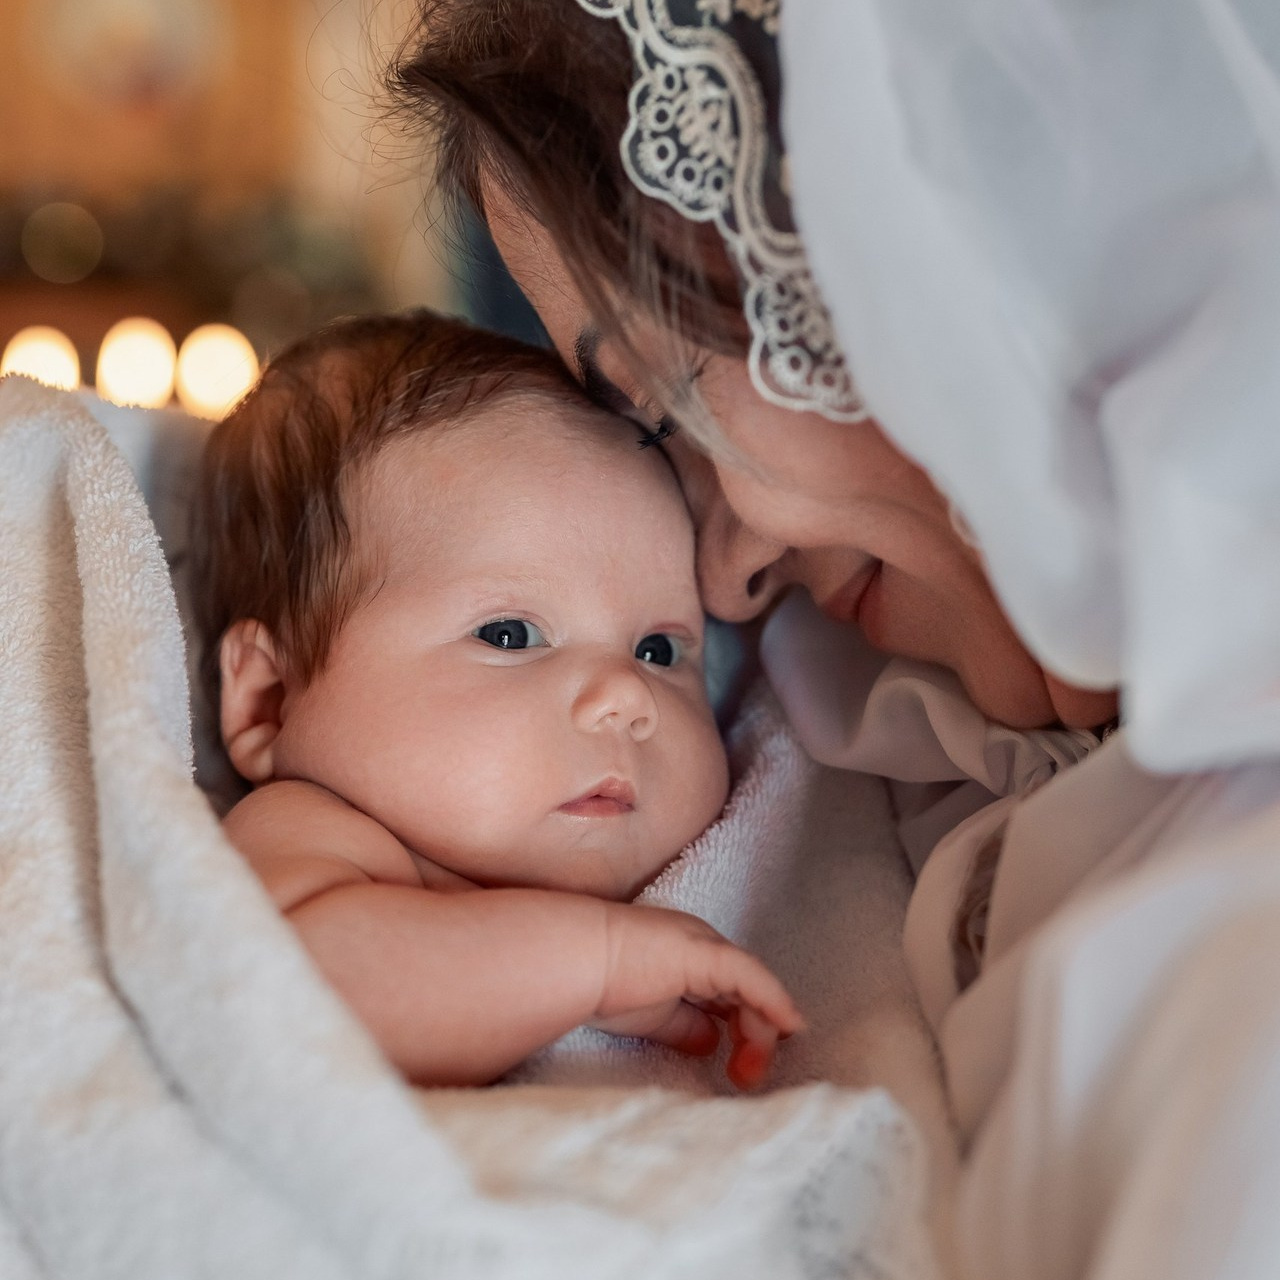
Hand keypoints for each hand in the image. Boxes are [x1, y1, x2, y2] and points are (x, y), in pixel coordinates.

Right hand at [589, 904, 804, 1089]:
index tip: (747, 1066)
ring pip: (754, 990)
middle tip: (746, 1078)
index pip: (733, 995)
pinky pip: (752, 979)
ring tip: (749, 1072)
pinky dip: (773, 1002)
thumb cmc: (601, 985)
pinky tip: (788, 1026)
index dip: (746, 1029)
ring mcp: (707, 946)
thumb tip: (711, 1043)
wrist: (576, 962)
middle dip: (757, 1037)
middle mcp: (705, 946)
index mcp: (690, 959)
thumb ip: (685, 1027)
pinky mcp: (707, 953)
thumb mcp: (653, 1017)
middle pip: (749, 993)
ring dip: (761, 1033)